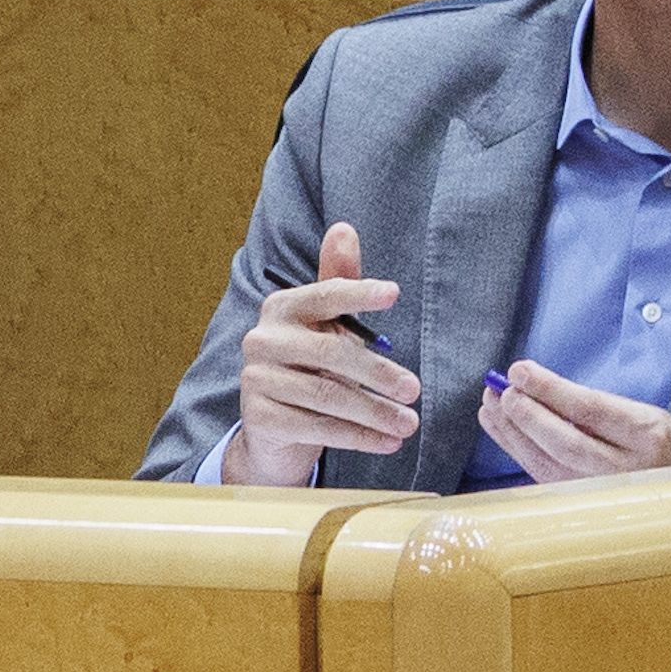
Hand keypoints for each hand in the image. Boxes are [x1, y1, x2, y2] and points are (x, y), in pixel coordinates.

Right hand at [220, 220, 414, 485]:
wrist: (274, 428)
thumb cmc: (309, 367)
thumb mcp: (326, 326)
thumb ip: (339, 281)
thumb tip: (344, 228)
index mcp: (282, 308)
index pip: (325, 295)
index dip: (358, 293)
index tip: (394, 294)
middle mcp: (262, 339)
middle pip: (331, 353)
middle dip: (378, 374)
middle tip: (414, 390)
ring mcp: (256, 379)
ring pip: (328, 396)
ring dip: (375, 413)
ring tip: (409, 423)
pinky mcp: (260, 418)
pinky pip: (317, 427)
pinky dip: (358, 437)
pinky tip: (386, 442)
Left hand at [476, 358, 670, 480]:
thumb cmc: (650, 439)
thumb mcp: (640, 412)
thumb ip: (593, 403)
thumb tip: (532, 384)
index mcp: (646, 436)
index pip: (591, 410)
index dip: (550, 389)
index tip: (520, 370)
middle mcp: (623, 469)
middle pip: (566, 442)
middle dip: (527, 414)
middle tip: (503, 390)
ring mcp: (598, 492)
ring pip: (546, 462)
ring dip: (511, 431)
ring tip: (491, 402)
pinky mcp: (577, 501)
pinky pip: (538, 473)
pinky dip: (514, 447)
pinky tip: (498, 425)